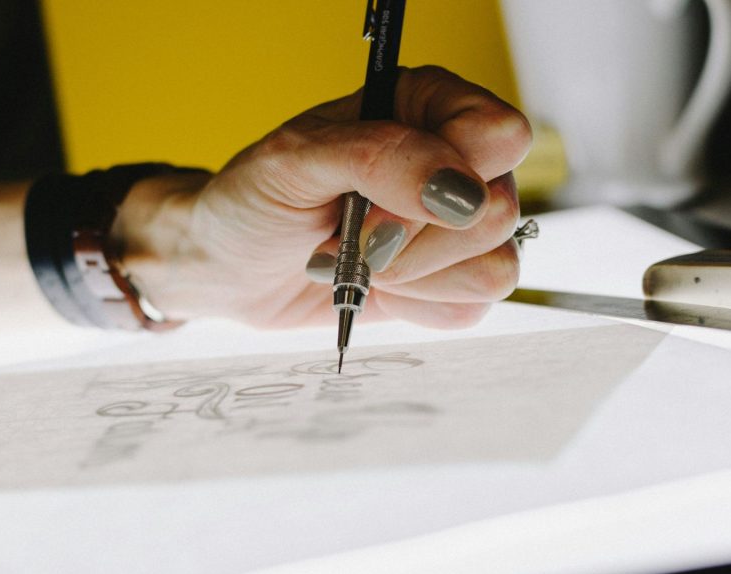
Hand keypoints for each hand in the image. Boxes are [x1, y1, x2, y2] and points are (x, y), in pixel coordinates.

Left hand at [119, 66, 530, 328]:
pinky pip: (471, 309)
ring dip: (411, 277)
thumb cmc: (255, 201)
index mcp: (425, 108)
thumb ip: (380, 157)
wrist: (230, 267)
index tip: (380, 199)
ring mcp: (456, 228)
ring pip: (494, 269)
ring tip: (355, 260)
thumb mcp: (296, 159)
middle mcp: (454, 163)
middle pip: (498, 212)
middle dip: (411, 239)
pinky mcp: (447, 282)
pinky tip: (374, 287)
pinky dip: (414, 307)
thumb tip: (459, 189)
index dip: (451, 176)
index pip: (500, 135)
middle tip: (351, 235)